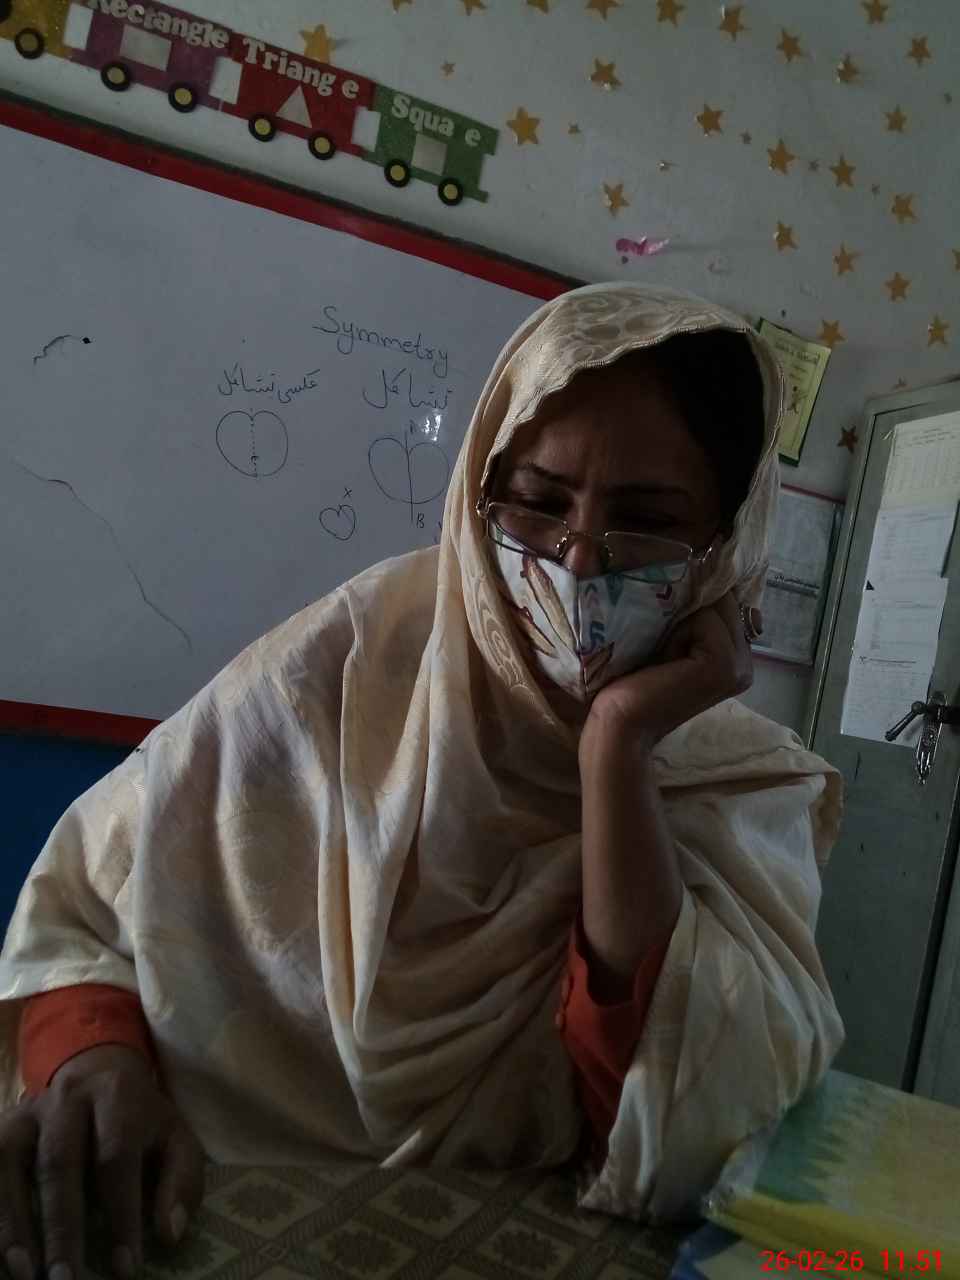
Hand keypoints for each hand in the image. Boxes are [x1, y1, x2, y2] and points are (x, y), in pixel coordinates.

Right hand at [0, 1045, 204, 1279]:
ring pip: (11, 1163)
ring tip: (26, 1274)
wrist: (98, 1072)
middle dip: (62, 1226)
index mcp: (118, 1095)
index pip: (116, 1156)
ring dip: (14, 1224)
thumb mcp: (176, 1140)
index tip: (125, 1268)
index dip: (120, 1214)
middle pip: (60, 1161)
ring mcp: (28, 1112)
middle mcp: (68, 1098)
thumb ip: (181, 1182)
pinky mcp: (2, 1127)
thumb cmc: (140, 1122)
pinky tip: (2, 1252)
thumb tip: (170, 1234)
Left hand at [582, 591, 755, 754]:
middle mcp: (745, 660)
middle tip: (662, 648)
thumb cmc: (632, 682)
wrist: (619, 725)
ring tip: (661, 654)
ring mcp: (739, 665)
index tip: (668, 622)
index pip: (726, 598)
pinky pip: (705, 618)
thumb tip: (696, 569)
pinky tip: (664, 661)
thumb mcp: (668, 640)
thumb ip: (691, 615)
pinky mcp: (724, 666)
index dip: (696, 598)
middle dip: (687, 609)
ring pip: (713, 604)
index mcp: (735, 654)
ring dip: (680, 620)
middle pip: (721, 597)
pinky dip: (678, 632)